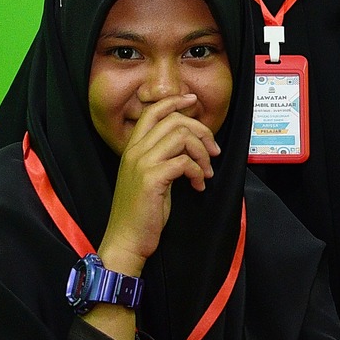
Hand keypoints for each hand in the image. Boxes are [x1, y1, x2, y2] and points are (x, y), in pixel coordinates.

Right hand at [99, 94, 219, 272]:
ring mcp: (142, 163)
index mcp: (133, 149)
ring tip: (206, 173)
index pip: (153, 112)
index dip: (175, 102)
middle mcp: (135, 151)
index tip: (193, 101)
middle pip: (173, 121)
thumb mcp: (151, 178)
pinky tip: (198, 186)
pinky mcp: (152, 178)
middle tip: (213, 152)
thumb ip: (163, 158)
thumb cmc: (142, 212)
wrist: (126, 238)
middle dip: (201, 132)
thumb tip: (190, 145)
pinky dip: (198, 172)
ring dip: (202, 154)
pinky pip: (184, 162)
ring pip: (181, 137)